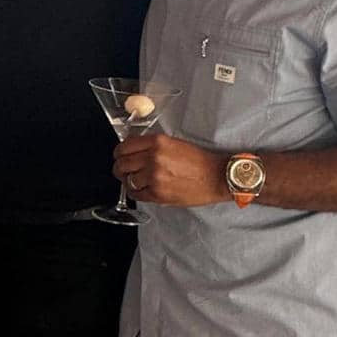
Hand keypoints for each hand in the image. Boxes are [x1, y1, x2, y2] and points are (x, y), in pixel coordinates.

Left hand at [113, 134, 228, 206]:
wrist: (217, 177)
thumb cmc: (199, 161)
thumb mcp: (174, 143)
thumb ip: (152, 146)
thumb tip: (132, 150)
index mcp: (157, 142)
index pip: (125, 146)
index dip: (120, 152)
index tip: (120, 155)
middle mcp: (153, 158)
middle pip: (122, 163)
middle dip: (120, 167)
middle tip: (123, 170)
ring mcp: (154, 177)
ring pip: (127, 180)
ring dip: (128, 180)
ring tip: (135, 180)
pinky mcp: (157, 194)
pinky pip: (136, 194)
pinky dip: (136, 192)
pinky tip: (142, 189)